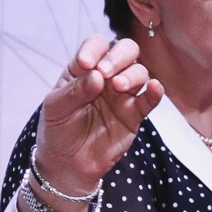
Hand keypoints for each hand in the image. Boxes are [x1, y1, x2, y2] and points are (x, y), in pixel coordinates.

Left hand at [33, 36, 162, 196]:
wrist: (67, 165)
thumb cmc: (57, 130)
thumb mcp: (56, 107)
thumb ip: (74, 90)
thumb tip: (98, 76)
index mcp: (85, 69)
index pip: (96, 45)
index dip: (93, 49)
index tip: (85, 64)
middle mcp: (107, 77)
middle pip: (125, 52)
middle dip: (118, 56)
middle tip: (105, 72)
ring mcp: (123, 95)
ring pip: (139, 72)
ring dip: (132, 74)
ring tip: (119, 87)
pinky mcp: (135, 115)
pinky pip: (150, 100)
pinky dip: (155, 92)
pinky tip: (154, 88)